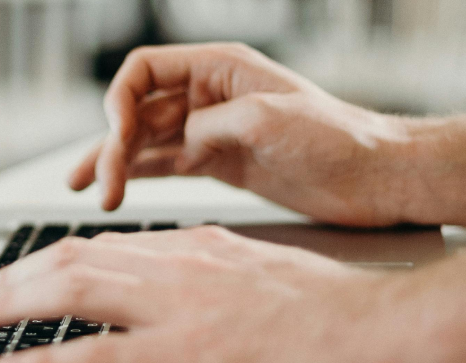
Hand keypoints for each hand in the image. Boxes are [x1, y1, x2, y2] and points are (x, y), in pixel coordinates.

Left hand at [0, 226, 398, 362]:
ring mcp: (176, 308)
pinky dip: (42, 362)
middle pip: (71, 258)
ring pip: (70, 291)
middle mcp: (175, 266)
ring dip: (12, 303)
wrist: (377, 332)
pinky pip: (94, 357)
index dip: (50, 259)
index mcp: (192, 247)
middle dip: (15, 276)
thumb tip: (168, 292)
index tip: (23, 274)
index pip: (102, 245)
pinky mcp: (184, 355)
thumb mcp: (255, 274)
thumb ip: (205, 278)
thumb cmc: (327, 312)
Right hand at [71, 43, 465, 227]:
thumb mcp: (268, 120)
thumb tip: (176, 142)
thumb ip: (211, 124)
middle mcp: (208, 96)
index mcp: (219, 68)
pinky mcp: (217, 163)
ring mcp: (210, 131)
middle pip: (138, 110)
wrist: (375, 178)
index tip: (115, 134)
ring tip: (90, 191)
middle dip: (113, 144)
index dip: (119, 98)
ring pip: (145, 141)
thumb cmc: (338, 138)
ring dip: (116, 164)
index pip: (145, 70)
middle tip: (102, 184)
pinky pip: (165, 165)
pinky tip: (115, 189)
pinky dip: (138, 176)